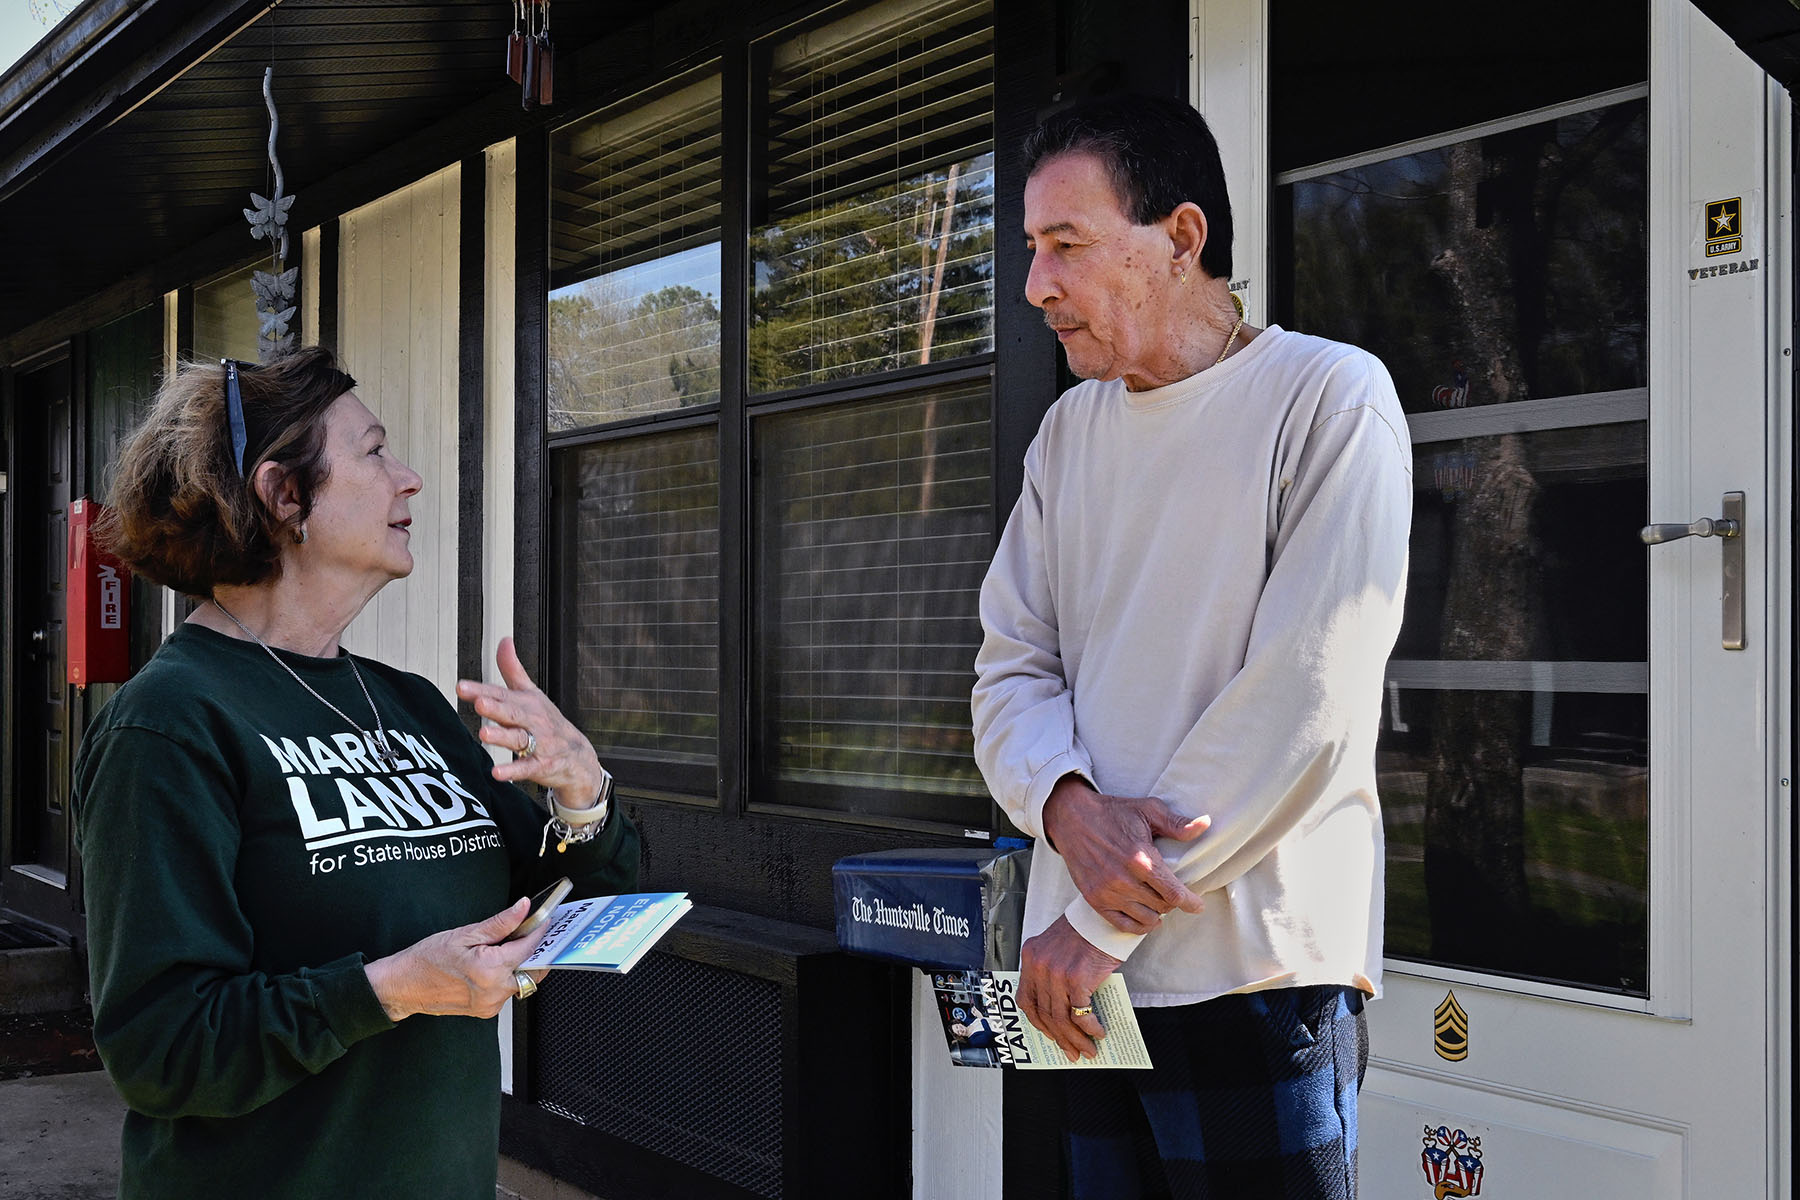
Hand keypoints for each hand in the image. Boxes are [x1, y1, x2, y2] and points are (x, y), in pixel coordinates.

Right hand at [364, 898, 545, 1020]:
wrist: (404, 986)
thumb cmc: (427, 959)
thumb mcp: (465, 934)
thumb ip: (500, 923)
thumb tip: (523, 908)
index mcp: (490, 970)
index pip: (529, 948)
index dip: (540, 931)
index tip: (545, 918)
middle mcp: (494, 992)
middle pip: (532, 968)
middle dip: (536, 950)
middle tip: (531, 932)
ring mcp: (491, 1005)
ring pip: (522, 981)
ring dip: (521, 963)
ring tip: (506, 946)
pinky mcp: (487, 1011)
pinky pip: (507, 990)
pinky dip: (507, 976)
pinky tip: (494, 964)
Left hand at [456, 637, 606, 809]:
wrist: (578, 757)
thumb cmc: (549, 723)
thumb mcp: (532, 694)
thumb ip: (513, 669)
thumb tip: (504, 640)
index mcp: (526, 703)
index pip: (501, 694)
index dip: (481, 690)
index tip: (461, 687)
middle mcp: (532, 721)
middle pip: (512, 713)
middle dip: (496, 707)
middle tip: (479, 702)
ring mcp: (539, 743)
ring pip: (519, 739)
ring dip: (502, 736)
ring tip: (484, 734)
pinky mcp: (542, 765)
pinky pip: (527, 768)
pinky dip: (514, 771)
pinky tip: (497, 773)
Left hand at [1018, 917, 1122, 1061]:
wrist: (1105, 916)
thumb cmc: (1087, 931)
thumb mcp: (1059, 949)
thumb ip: (1055, 973)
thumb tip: (1066, 1010)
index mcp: (1031, 957)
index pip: (1025, 999)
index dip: (1038, 1022)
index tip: (1050, 1035)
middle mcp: (1039, 966)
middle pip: (1045, 1013)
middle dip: (1060, 1038)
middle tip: (1072, 1052)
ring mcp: (1056, 973)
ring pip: (1061, 1018)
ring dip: (1076, 1039)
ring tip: (1088, 1050)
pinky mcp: (1076, 979)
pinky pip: (1080, 1013)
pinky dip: (1089, 1028)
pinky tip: (1098, 1033)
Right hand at [1042, 776, 1209, 933]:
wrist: (1071, 818)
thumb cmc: (1112, 812)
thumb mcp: (1147, 810)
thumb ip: (1176, 823)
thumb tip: (1204, 825)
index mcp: (1141, 859)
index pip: (1174, 893)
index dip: (1191, 902)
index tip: (1198, 906)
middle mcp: (1124, 880)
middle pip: (1162, 906)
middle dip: (1173, 902)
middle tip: (1173, 893)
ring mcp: (1107, 892)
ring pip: (1146, 918)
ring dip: (1158, 913)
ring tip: (1159, 903)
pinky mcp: (1094, 899)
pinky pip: (1123, 925)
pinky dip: (1139, 926)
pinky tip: (1147, 918)